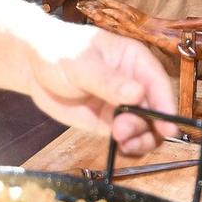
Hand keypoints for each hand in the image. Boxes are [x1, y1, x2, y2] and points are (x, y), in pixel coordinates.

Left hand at [24, 24, 176, 154]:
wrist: (34, 67)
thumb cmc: (59, 52)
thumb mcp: (82, 64)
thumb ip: (108, 81)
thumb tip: (137, 94)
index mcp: (135, 61)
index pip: (159, 84)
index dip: (166, 106)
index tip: (168, 128)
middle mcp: (135, 84)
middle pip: (156, 111)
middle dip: (147, 126)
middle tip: (122, 132)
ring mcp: (124, 105)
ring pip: (145, 129)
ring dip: (139, 139)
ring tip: (120, 141)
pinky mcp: (110, 122)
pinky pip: (127, 138)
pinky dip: (128, 147)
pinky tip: (119, 149)